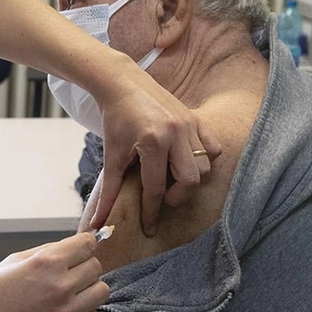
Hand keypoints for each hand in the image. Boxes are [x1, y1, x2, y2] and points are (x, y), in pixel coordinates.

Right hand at [0, 233, 108, 311]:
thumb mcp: (12, 261)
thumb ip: (45, 252)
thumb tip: (69, 247)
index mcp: (46, 263)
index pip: (87, 244)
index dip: (84, 244)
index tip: (79, 249)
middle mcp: (60, 286)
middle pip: (96, 267)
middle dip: (84, 266)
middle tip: (70, 272)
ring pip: (101, 291)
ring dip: (89, 289)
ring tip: (72, 292)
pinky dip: (83, 311)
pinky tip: (66, 310)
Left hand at [91, 59, 221, 236]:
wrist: (122, 84)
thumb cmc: (115, 120)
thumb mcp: (111, 156)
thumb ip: (109, 192)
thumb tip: (98, 225)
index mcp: (152, 142)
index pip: (156, 189)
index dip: (152, 212)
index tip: (149, 228)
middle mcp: (175, 133)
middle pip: (190, 181)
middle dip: (176, 196)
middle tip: (161, 196)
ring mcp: (189, 125)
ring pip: (205, 166)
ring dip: (190, 179)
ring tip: (170, 177)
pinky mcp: (196, 119)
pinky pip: (213, 148)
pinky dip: (204, 159)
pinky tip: (185, 160)